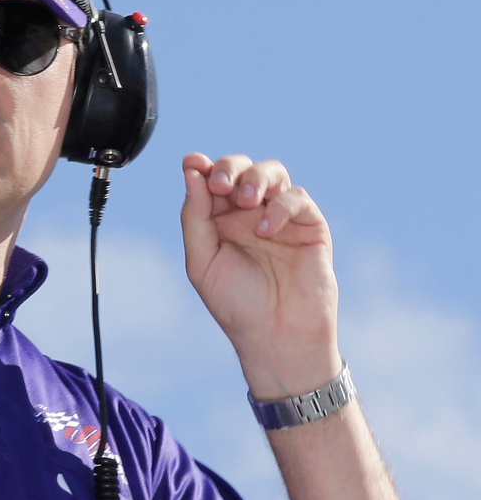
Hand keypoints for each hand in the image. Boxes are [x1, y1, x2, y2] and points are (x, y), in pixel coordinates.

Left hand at [180, 153, 342, 398]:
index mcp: (219, 220)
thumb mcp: (202, 261)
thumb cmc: (237, 304)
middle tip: (221, 185)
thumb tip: (191, 172)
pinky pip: (297, 198)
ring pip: (272, 173)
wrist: (276, 337)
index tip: (193, 163)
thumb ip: (195, 217)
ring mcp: (280, 217)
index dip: (202, 166)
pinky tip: (265, 229)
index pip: (210, 180)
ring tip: (245, 200)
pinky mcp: (309, 227)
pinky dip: (279, 206)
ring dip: (255, 177)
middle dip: (229, 167)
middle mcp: (248, 214)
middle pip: (241, 168)